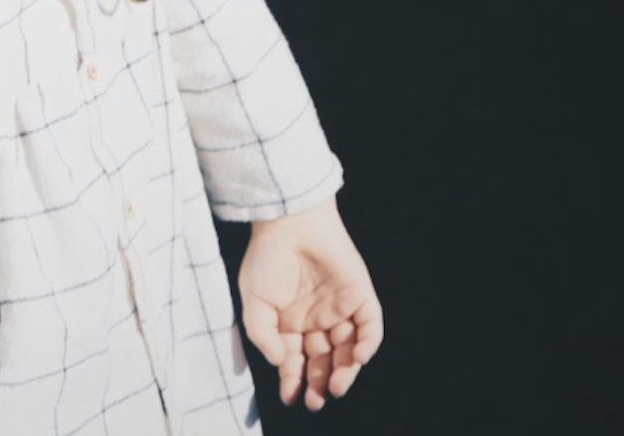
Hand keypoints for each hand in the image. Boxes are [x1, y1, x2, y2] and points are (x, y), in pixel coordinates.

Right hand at [238, 196, 382, 411]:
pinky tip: (356, 358)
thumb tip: (279, 363)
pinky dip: (368, 344)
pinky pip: (370, 327)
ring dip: (345, 371)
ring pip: (348, 350)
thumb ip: (262, 335)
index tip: (292, 397)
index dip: (293, 380)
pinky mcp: (360, 295)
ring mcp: (340, 309)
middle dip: (320, 383)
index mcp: (290, 323)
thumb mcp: (253, 301)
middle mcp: (316, 320)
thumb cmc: (267, 258)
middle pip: (323, 360)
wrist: (290, 222)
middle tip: (317, 401)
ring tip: (336, 386)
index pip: (295, 360)